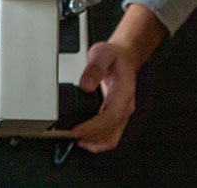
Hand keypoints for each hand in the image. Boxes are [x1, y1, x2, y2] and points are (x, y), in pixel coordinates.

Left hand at [71, 3, 167, 152]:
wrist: (125, 56)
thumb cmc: (115, 56)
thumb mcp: (102, 54)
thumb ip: (94, 68)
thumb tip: (86, 85)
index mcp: (124, 92)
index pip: (110, 117)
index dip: (93, 127)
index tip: (77, 130)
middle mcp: (126, 105)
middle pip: (111, 131)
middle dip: (91, 137)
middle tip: (70, 135)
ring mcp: (123, 112)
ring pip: (112, 136)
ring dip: (95, 142)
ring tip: (76, 139)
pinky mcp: (117, 114)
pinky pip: (111, 134)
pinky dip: (99, 141)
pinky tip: (87, 139)